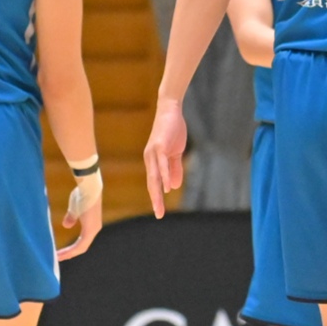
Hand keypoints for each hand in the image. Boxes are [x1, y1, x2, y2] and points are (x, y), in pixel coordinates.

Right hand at [57, 170, 103, 261]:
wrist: (88, 188)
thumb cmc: (81, 194)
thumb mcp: (74, 208)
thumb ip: (71, 218)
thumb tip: (66, 225)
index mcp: (91, 225)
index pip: (82, 242)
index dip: (72, 248)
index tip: (61, 252)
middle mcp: (94, 229)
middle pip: (82, 247)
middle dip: (69, 254)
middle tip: (57, 258)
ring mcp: (93, 230)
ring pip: (81, 248)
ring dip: (68, 254)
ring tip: (56, 258)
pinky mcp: (90, 230)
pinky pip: (80, 245)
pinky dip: (71, 251)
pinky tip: (61, 254)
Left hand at [144, 98, 187, 216]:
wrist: (170, 110)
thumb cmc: (172, 130)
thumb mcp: (176, 153)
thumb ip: (174, 169)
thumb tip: (173, 186)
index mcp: (154, 161)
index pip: (155, 183)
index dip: (157, 197)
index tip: (160, 211)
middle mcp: (150, 159)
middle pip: (152, 183)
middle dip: (156, 200)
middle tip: (159, 214)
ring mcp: (153, 153)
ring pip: (155, 176)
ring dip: (157, 192)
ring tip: (159, 205)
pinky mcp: (158, 146)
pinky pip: (162, 164)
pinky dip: (164, 175)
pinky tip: (167, 185)